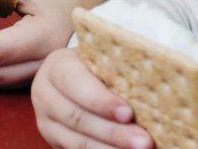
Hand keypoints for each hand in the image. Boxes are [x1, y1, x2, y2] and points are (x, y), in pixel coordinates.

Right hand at [32, 48, 153, 148]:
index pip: (75, 84)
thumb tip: (152, 85)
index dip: (101, 100)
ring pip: (77, 141)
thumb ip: (117, 69)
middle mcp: (45, 94)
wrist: (75, 74)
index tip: (129, 113)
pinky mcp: (54, 140)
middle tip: (144, 141)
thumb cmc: (98, 63)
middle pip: (77, 118)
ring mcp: (46, 121)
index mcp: (57, 67)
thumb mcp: (102, 58)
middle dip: (113, 132)